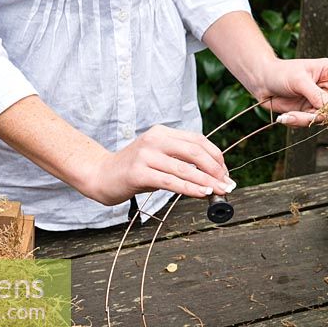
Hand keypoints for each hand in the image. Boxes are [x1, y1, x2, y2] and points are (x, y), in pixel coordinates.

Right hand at [79, 125, 235, 205]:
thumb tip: (211, 177)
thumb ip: (180, 162)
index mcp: (162, 133)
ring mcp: (146, 155)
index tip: (225, 173)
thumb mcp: (158, 159)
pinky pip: (171, 181)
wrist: (101, 176)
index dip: (215, 156)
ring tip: (220, 191)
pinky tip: (202, 194)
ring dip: (207, 181)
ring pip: (185, 169)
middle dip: (215, 169)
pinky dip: (190, 188)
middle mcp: (154, 139)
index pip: (197, 140)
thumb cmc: (133, 170)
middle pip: (195, 151)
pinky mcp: (139, 173)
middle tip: (227, 184)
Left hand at [253, 58, 327, 126]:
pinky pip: (310, 122)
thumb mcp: (300, 81)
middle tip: (306, 115)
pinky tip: (285, 117)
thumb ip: (317, 95)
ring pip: (323, 118)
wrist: (261, 81)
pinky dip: (297, 122)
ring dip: (305, 120)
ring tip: (288, 116)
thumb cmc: (280, 73)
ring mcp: (319, 100)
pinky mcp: (309, 111)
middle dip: (322, 114)